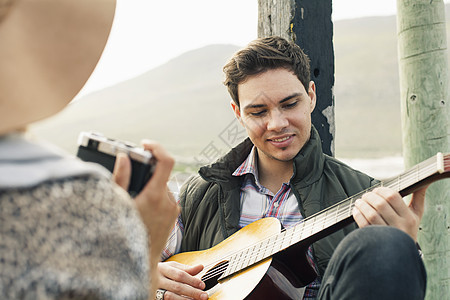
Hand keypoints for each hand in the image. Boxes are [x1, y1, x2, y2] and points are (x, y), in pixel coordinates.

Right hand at [112, 140, 179, 296]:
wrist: (141, 261)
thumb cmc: (126, 235)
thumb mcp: (119, 204)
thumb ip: (121, 178)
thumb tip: (124, 157)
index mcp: (155, 196)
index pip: (166, 161)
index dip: (157, 147)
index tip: (146, 145)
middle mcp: (168, 201)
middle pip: (161, 174)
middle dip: (147, 172)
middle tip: (132, 176)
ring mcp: (173, 208)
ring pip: (163, 186)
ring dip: (151, 185)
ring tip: (136, 197)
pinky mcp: (174, 214)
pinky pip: (165, 197)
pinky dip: (155, 196)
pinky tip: (144, 206)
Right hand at [158, 261, 207, 299]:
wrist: (144, 277)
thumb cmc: (160, 272)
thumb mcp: (172, 267)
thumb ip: (186, 269)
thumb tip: (200, 267)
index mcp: (163, 268)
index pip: (179, 275)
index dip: (192, 280)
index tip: (202, 285)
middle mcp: (157, 279)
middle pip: (177, 287)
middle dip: (192, 292)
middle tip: (203, 295)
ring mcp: (154, 289)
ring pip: (170, 296)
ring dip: (185, 299)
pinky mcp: (153, 296)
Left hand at [352, 186, 427, 240]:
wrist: (402, 254)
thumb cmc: (407, 229)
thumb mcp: (416, 215)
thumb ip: (418, 197)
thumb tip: (424, 182)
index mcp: (410, 218)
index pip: (393, 197)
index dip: (381, 190)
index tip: (376, 191)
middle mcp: (400, 226)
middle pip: (380, 204)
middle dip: (369, 197)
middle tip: (365, 196)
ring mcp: (388, 235)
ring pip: (372, 214)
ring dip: (362, 205)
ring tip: (359, 202)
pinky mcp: (376, 240)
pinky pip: (364, 225)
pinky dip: (358, 215)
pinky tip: (356, 211)